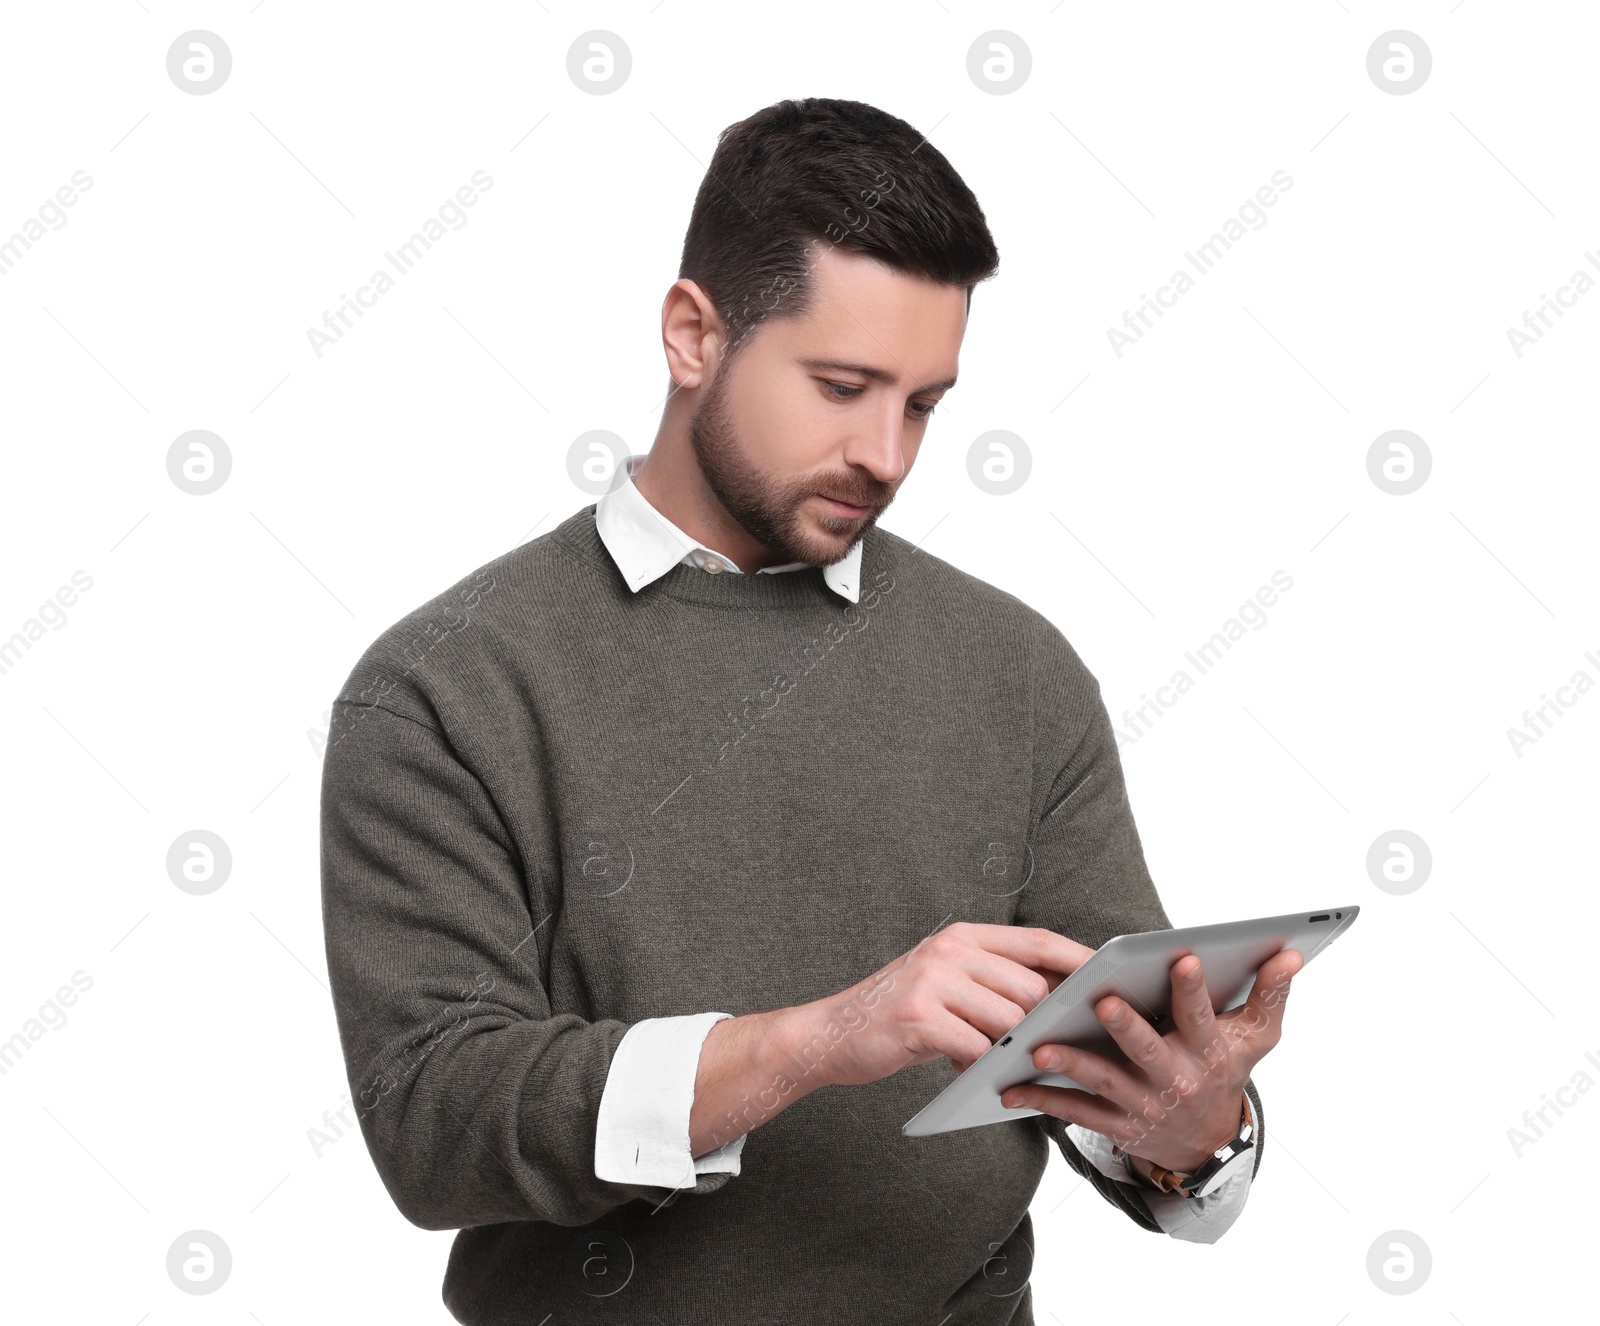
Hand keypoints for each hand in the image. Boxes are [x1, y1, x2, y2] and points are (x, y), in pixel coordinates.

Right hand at [799, 922, 1095, 1089]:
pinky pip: (976, 1046)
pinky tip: (964, 1066)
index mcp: (963, 936)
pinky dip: (978, 1064)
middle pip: (1031, 986)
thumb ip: (994, 981)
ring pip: (1009, 1019)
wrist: (831, 1033)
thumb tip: (1058, 998)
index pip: (1037, 940)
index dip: (1079, 959)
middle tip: (1042, 1045)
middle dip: (1042, 1022)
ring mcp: (933, 980)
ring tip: (989, 1057)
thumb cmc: (900, 1014)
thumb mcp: (947, 982)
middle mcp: (950, 949)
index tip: (1112, 977)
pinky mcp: (918, 1016)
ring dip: (1008, 1048)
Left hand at [993, 947, 1303, 1172]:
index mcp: (1209, 1050)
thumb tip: (1291, 952)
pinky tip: (1012, 1085)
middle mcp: (1176, 1078)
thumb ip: (1270, 993)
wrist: (1206, 1142)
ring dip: (1073, 1063)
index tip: (1184, 958)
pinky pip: (1077, 1112)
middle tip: (1102, 1000)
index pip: (1202, 1015)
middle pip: (1148, 1050)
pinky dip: (1043, 1098)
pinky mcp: (1117, 1125)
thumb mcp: (1256, 1037)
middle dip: (1126, 1026)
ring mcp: (1144, 1104)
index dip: (1194, 989)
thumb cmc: (1226, 1070)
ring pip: (1105, 1082)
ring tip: (1040, 1045)